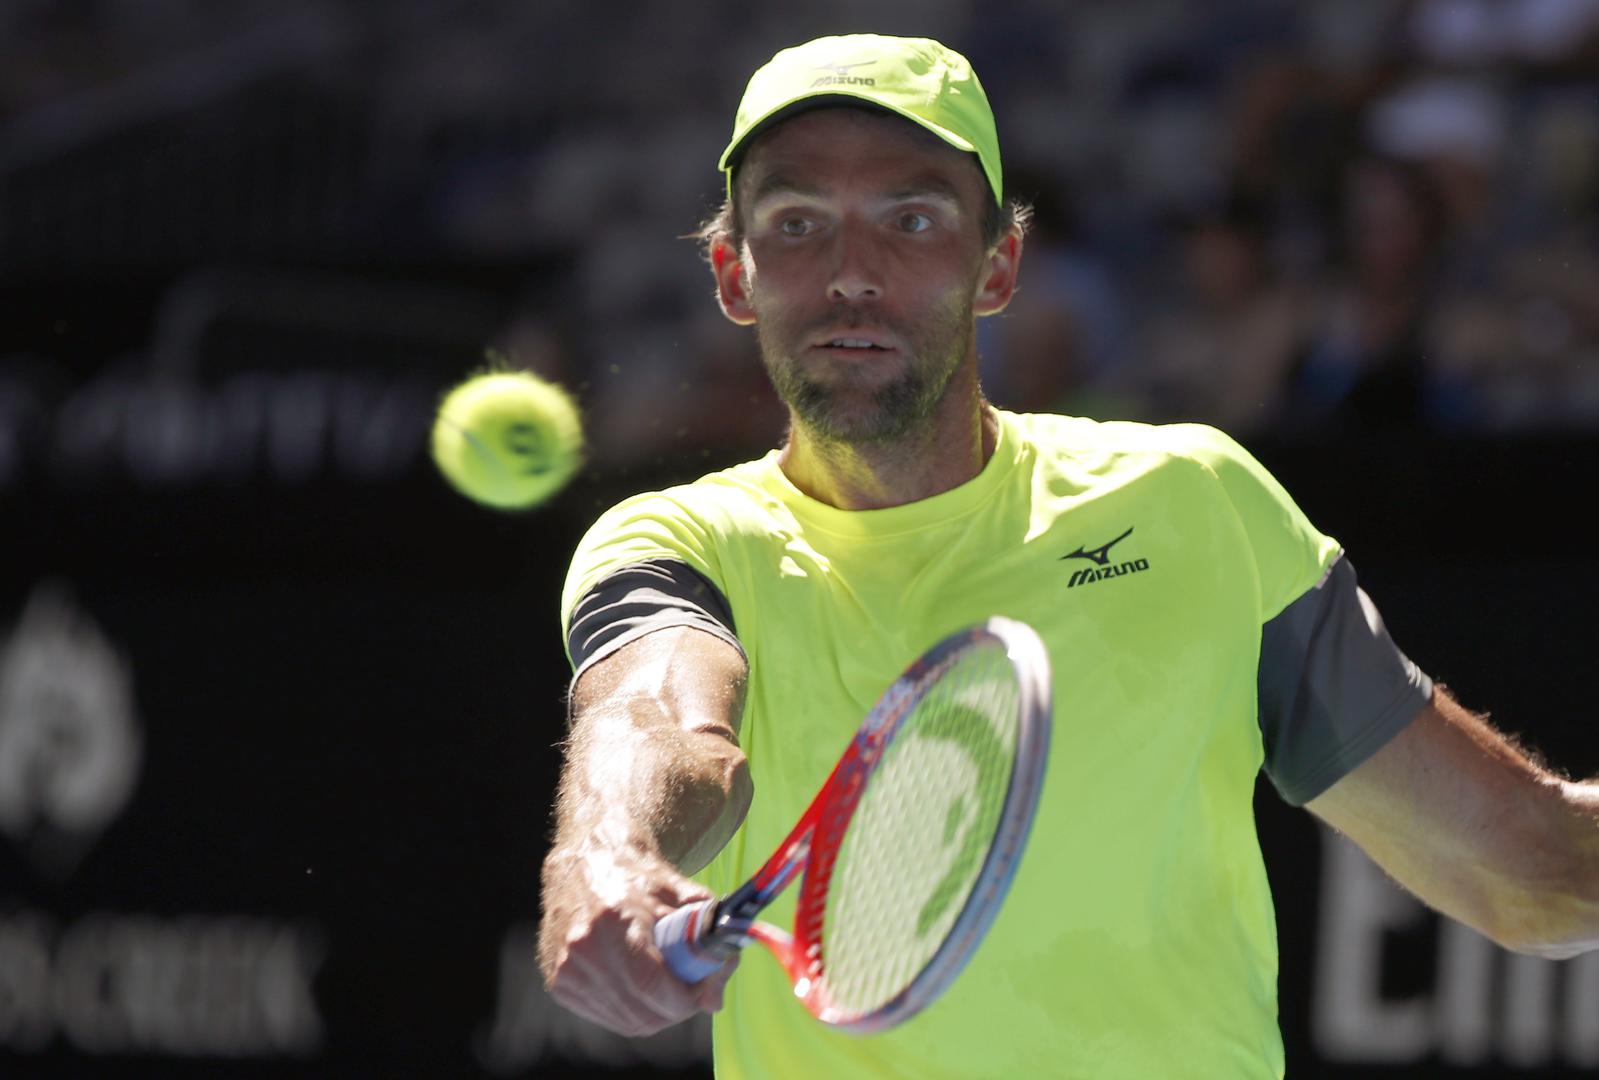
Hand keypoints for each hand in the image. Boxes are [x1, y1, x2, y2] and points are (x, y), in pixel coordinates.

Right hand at [538, 845, 737, 1035]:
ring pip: (627, 1021)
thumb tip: (715, 999)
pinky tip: (646, 989)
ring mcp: (566, 971)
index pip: (651, 983)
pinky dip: (635, 1012)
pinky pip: (609, 1017)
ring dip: (659, 1014)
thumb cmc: (636, 876)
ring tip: (673, 987)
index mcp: (612, 920)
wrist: (585, 860)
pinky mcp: (559, 984)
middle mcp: (582, 949)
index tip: (707, 993)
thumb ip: (706, 940)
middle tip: (697, 992)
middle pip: (641, 1011)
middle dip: (678, 1009)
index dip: (686, 999)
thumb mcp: (679, 893)